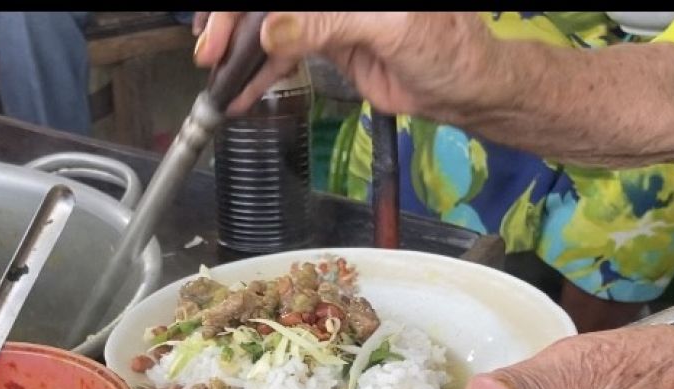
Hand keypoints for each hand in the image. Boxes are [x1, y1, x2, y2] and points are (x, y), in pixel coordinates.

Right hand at [193, 12, 498, 120]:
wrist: (464, 88)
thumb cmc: (445, 46)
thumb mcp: (389, 27)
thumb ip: (328, 24)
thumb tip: (272, 30)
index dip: (243, 6)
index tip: (221, 29)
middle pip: (266, 1)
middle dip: (232, 22)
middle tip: (208, 54)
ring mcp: (326, 12)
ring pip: (268, 24)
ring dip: (238, 52)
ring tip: (215, 79)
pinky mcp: (326, 41)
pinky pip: (282, 53)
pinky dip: (258, 74)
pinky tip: (238, 94)